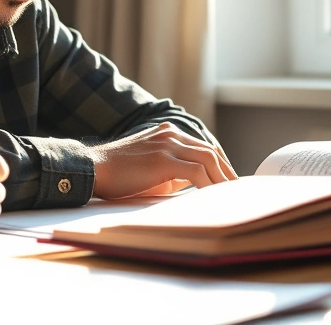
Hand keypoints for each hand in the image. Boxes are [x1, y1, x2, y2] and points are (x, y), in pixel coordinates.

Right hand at [89, 122, 237, 199]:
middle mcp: (171, 134)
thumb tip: (199, 188)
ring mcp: (167, 144)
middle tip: (237, 191)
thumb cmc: (120, 175)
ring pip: (208, 159)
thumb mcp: (153, 170)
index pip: (204, 147)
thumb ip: (175, 173)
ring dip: (222, 180)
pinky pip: (196, 172)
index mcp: (169, 133)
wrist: (93, 169)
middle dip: (227, 172)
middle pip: (210, 151)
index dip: (220, 164)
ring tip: (231, 197)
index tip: (229, 181)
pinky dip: (209, 185)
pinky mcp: (163, 159)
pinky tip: (214, 198)